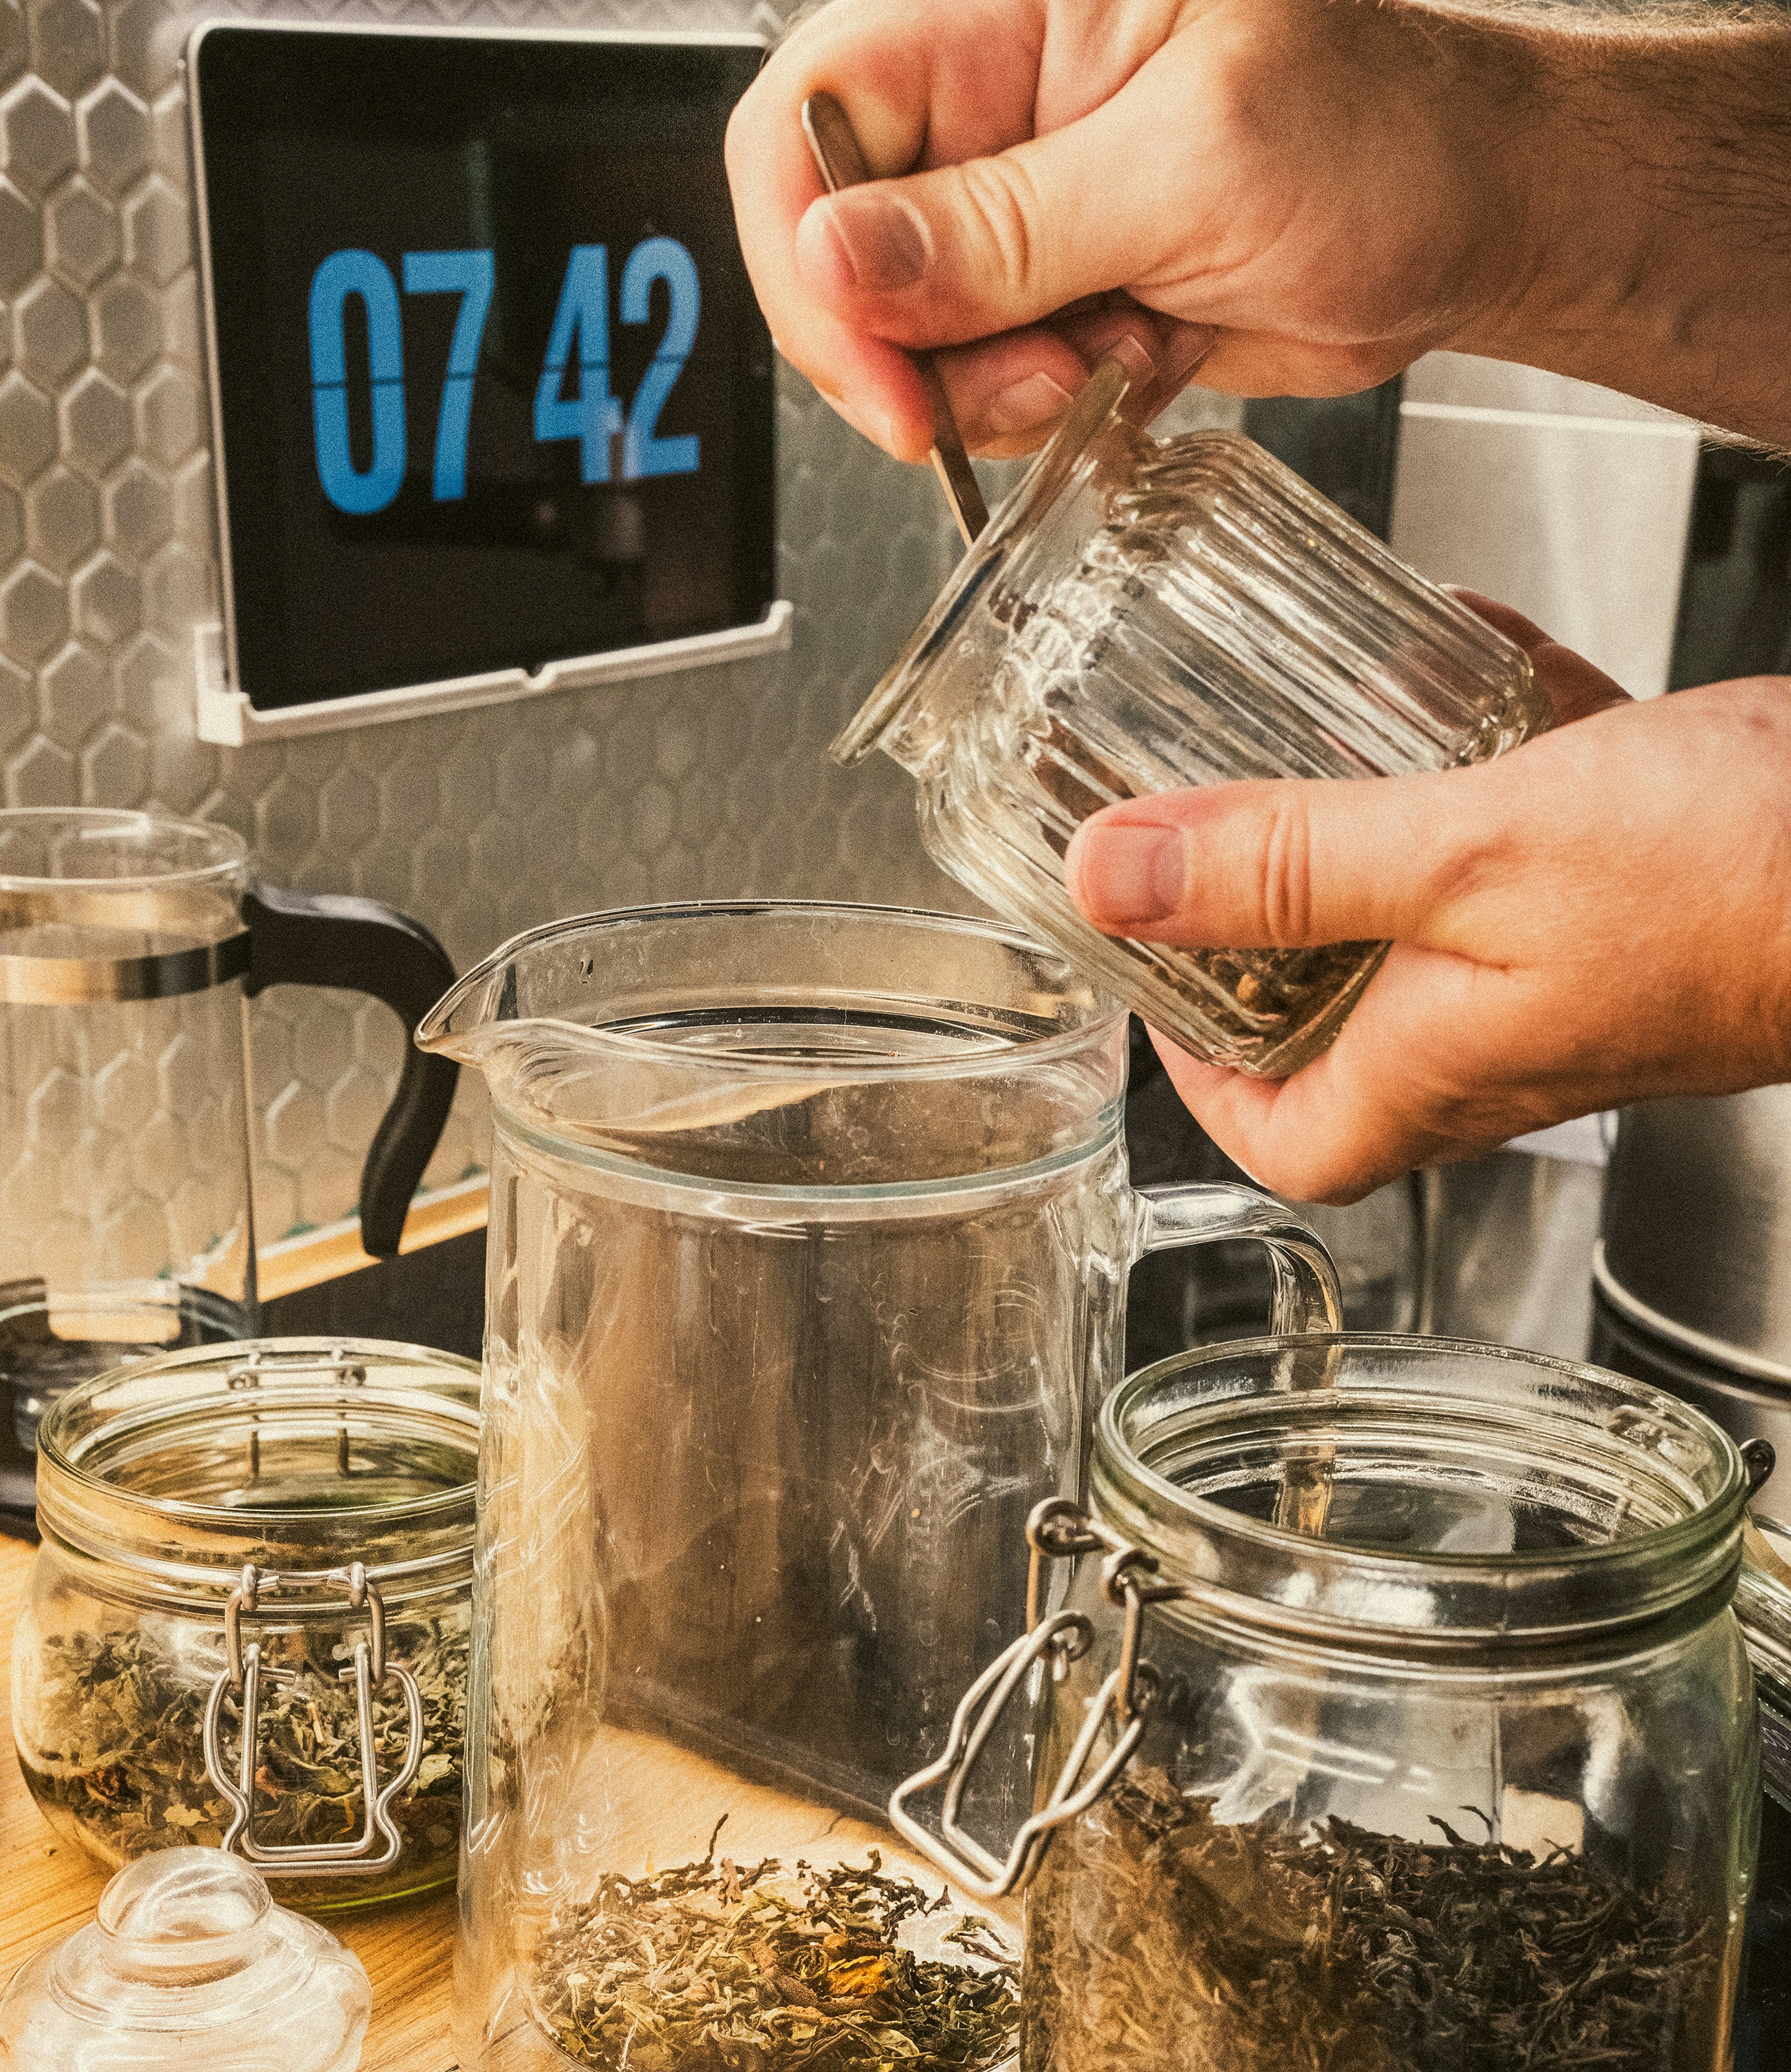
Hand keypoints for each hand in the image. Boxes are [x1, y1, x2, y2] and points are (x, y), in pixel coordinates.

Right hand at [727, 0, 1540, 458]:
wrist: (1477, 222)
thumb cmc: (1389, 138)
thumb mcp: (1194, 169)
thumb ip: (1005, 225)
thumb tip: (834, 260)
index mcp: (1005, 11)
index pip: (808, 121)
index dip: (812, 263)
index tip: (887, 381)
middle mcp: (992, 108)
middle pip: (842, 252)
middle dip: (927, 353)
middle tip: (1045, 373)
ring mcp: (1017, 208)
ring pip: (911, 339)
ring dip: (1007, 389)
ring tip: (1123, 347)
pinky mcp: (1050, 289)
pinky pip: (984, 382)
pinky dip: (1053, 405)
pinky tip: (1142, 355)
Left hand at [1064, 601, 1790, 1202]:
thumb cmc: (1750, 886)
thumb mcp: (1466, 859)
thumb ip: (1285, 865)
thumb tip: (1112, 878)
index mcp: (1444, 1060)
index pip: (1287, 1139)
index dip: (1201, 1088)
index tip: (1154, 996)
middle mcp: (1504, 1028)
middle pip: (1341, 1018)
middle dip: (1264, 934)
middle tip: (1205, 840)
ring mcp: (1578, 959)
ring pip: (1431, 910)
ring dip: (1365, 829)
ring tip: (1304, 736)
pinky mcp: (1642, 884)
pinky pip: (1531, 825)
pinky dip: (1483, 751)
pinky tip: (1462, 656)